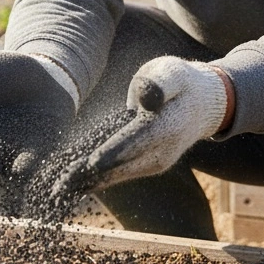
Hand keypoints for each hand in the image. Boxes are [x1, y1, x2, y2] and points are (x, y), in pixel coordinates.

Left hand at [53, 56, 228, 195]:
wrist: (204, 103)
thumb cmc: (181, 82)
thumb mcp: (172, 72)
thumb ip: (160, 83)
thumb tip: (147, 97)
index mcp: (168, 126)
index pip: (137, 140)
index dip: (113, 152)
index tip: (91, 162)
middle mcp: (164, 151)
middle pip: (122, 165)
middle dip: (90, 175)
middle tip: (60, 184)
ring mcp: (157, 162)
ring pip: (119, 175)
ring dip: (89, 183)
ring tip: (60, 191)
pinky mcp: (150, 166)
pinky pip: (121, 175)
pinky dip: (98, 182)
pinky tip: (76, 188)